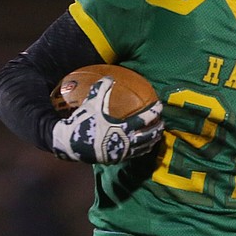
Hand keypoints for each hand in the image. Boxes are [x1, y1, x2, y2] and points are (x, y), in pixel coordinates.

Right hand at [50, 76, 164, 163]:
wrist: (71, 144)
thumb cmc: (82, 122)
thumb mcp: (91, 105)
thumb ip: (101, 90)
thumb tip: (109, 77)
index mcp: (121, 128)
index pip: (144, 120)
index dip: (154, 112)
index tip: (159, 106)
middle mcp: (125, 142)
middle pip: (148, 136)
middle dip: (157, 129)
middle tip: (163, 122)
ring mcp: (122, 152)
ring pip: (144, 147)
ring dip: (153, 140)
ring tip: (157, 135)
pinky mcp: (118, 159)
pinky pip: (135, 155)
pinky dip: (143, 149)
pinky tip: (145, 146)